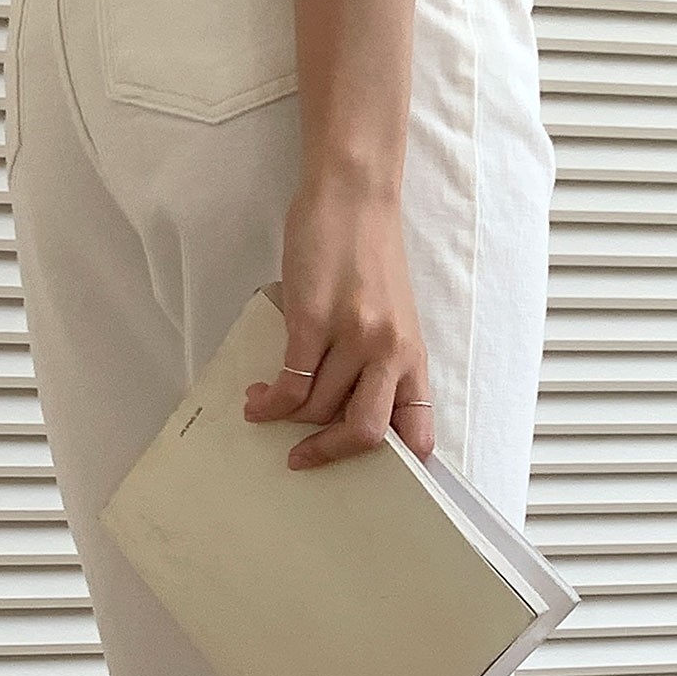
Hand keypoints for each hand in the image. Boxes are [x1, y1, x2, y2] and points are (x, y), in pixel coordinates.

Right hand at [244, 172, 432, 469]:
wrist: (354, 194)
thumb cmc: (367, 255)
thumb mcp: (389, 317)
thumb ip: (377, 365)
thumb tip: (339, 415)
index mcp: (412, 357)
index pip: (418, 432)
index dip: (399, 467)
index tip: (368, 480)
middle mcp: (390, 352)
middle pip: (366, 434)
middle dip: (328, 453)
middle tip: (302, 458)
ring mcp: (354, 337)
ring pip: (317, 407)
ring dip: (285, 417)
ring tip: (264, 407)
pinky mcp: (316, 320)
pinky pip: (291, 383)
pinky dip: (270, 401)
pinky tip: (258, 400)